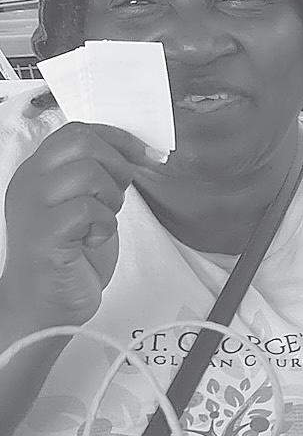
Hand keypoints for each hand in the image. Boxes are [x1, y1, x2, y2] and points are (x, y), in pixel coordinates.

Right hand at [0, 121, 157, 328]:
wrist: (46, 303)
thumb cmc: (70, 255)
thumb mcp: (84, 205)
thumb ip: (98, 177)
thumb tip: (137, 153)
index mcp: (38, 172)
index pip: (75, 131)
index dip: (116, 139)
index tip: (140, 155)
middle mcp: (29, 184)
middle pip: (82, 143)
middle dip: (117, 167)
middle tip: (117, 197)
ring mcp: (33, 208)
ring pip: (88, 173)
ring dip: (111, 198)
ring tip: (101, 222)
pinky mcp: (45, 235)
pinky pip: (87, 210)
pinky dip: (104, 226)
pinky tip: (93, 241)